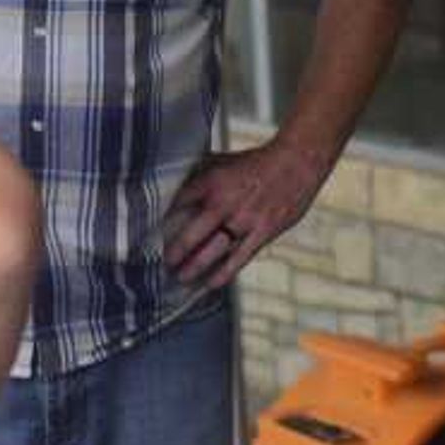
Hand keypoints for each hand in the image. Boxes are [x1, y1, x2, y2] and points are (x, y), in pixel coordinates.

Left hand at [161, 140, 330, 290]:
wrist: (296, 162)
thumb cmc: (257, 162)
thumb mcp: (222, 160)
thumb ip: (198, 172)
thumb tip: (172, 177)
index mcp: (211, 182)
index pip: (177, 205)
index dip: (160, 222)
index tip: (148, 235)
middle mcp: (225, 202)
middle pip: (191, 234)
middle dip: (174, 252)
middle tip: (162, 264)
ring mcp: (244, 219)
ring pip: (213, 250)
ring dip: (194, 267)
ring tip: (180, 278)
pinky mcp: (262, 232)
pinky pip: (239, 258)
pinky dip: (223, 273)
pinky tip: (210, 284)